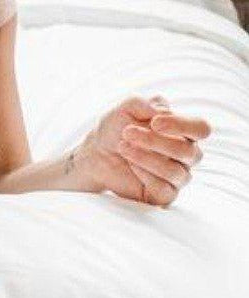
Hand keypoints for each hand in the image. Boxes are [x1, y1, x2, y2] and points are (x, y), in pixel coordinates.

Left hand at [76, 94, 210, 207]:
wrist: (96, 152)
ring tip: (123, 147)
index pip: (201, 128)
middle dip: (155, 141)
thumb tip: (162, 110)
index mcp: (182, 131)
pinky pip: (164, 189)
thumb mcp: (124, 108)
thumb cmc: (116, 128)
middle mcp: (185, 154)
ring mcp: (177, 176)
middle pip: (188, 151)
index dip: (182, 125)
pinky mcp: (164, 194)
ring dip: (146, 157)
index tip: (155, 122)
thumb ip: (143, 103)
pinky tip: (131, 165)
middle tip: (127, 132)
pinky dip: (145, 174)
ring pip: (176, 172)